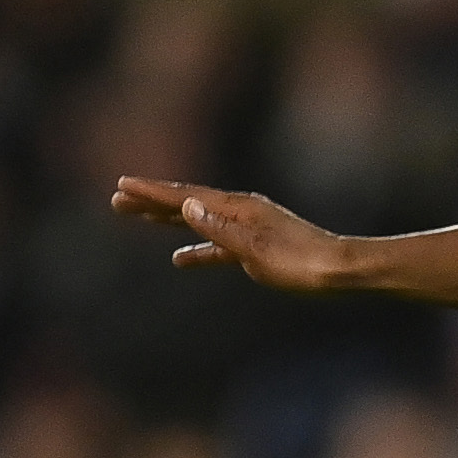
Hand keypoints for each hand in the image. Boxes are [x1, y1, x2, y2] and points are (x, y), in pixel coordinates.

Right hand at [112, 178, 349, 290]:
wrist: (341, 272)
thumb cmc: (301, 262)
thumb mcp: (256, 249)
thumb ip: (220, 229)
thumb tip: (186, 206)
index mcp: (238, 208)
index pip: (186, 197)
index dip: (152, 193)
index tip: (121, 186)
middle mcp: (241, 211)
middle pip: (188, 204)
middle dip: (152, 202)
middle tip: (116, 199)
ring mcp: (249, 228)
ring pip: (200, 222)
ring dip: (169, 220)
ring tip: (139, 218)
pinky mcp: (257, 249)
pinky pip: (218, 246)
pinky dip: (197, 249)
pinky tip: (180, 259)